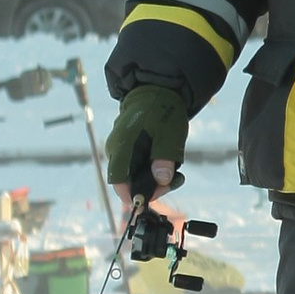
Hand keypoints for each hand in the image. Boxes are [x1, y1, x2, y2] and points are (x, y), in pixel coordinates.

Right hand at [105, 82, 187, 217]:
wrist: (157, 91)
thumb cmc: (162, 110)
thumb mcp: (169, 133)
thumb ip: (165, 156)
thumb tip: (161, 179)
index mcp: (121, 147)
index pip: (118, 181)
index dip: (132, 196)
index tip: (148, 202)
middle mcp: (117, 152)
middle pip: (129, 182)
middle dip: (153, 187)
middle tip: (175, 181)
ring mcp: (123, 151)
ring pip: (137, 176)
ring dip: (157, 179)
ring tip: (177, 172)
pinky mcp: (130, 151)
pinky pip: (141, 168)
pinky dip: (155, 170)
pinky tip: (170, 165)